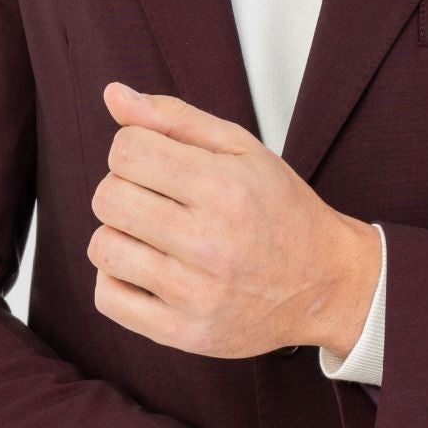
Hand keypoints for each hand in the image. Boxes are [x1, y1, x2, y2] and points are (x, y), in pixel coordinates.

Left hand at [85, 81, 378, 359]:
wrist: (324, 284)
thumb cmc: (280, 210)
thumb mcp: (241, 149)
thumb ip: (174, 118)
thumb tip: (113, 94)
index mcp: (225, 188)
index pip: (126, 151)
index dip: (135, 149)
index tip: (158, 162)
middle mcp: (211, 242)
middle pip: (108, 197)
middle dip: (124, 188)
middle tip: (156, 198)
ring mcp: (197, 294)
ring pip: (103, 248)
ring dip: (120, 235)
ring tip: (155, 235)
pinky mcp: (185, 333)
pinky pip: (109, 298)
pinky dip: (117, 279)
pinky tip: (149, 269)